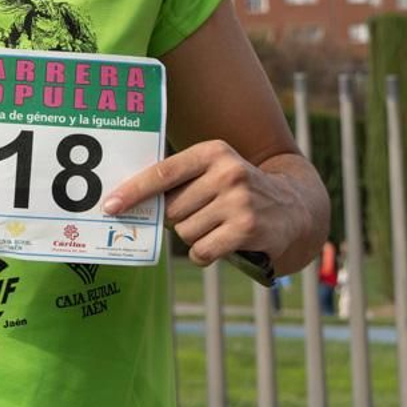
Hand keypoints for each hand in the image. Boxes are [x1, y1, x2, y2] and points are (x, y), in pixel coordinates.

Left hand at [103, 140, 304, 267]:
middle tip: (204, 213)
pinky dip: (204, 253)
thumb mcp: (213, 171)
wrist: (296, 207)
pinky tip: (222, 244)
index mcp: (212, 152)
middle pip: (172, 210)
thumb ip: (178, 181)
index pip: (162, 174)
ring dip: (195, 236)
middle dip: (179, 218)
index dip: (133, 191)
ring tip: (219, 225)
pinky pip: (201, 251)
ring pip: (185, 232)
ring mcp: (239, 201)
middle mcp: (227, 173)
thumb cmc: (237, 190)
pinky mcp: (248, 229)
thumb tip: (127, 201)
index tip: (109, 206)